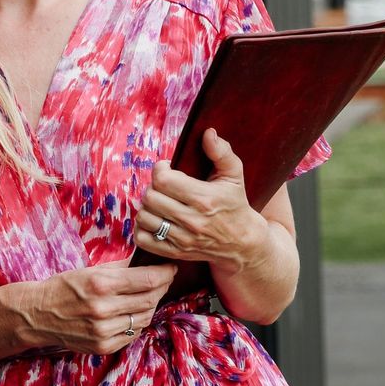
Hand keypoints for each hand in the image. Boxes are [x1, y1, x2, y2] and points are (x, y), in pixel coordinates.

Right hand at [11, 261, 176, 354]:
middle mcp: (104, 309)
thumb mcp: (89, 270)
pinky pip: (133, 334)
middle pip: (150, 299)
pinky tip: (134, 312)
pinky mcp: (103, 346)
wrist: (37, 314)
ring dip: (151, 305)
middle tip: (164, 279)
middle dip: (162, 287)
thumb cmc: (63, 287)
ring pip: (145, 318)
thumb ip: (119, 267)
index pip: (147, 280)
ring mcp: (104, 331)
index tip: (171, 267)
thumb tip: (145, 260)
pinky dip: (138, 322)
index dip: (165, 273)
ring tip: (149, 295)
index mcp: (100, 284)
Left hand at [133, 128, 270, 274]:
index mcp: (205, 198)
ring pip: (144, 217)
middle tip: (163, 186)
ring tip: (159, 201)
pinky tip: (153, 219)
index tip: (168, 169)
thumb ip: (221, 152)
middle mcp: (192, 221)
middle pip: (151, 197)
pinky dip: (141, 228)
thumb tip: (208, 133)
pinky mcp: (176, 252)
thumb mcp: (234, 175)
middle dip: (153, 186)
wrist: (243, 243)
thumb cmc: (236, 204)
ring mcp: (183, 239)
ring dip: (147, 206)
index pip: (163, 180)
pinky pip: (143, 240)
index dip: (160, 169)